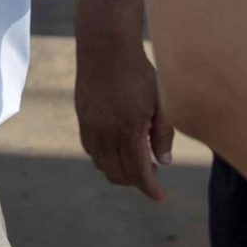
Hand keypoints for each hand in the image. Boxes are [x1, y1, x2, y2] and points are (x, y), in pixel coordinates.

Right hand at [75, 28, 173, 200]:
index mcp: (128, 130)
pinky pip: (92, 151)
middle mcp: (105, 133)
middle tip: (153, 172)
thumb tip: (164, 162)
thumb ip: (162, 134)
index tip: (160, 197)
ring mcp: (90, 127)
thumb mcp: (160, 102)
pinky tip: (119, 147)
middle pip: (118, 174)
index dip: (150, 189)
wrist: (105, 48)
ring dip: (120, 170)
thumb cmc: (138, 72)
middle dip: (137, 181)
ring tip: (138, 159)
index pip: (138, 172)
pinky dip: (106, 158)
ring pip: (103, 165)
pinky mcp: (82, 120)